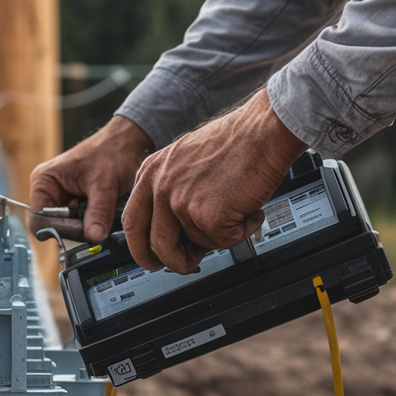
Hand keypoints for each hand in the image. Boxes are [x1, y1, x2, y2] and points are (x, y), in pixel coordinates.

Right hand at [29, 116, 153, 242]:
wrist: (127, 145)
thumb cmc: (113, 155)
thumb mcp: (105, 185)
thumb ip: (98, 212)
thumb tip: (94, 238)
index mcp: (43, 182)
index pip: (39, 221)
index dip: (60, 230)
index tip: (85, 230)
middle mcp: (48, 193)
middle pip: (52, 228)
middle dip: (75, 229)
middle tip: (99, 223)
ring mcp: (61, 201)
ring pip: (67, 230)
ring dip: (86, 227)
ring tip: (103, 213)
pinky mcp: (74, 207)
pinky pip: (78, 226)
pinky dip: (92, 224)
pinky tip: (104, 213)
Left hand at [123, 88, 306, 273]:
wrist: (263, 129)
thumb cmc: (235, 142)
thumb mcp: (184, 161)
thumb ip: (172, 190)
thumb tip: (176, 229)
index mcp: (150, 172)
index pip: (132, 221)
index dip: (142, 246)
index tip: (152, 257)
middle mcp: (159, 186)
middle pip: (153, 245)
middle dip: (170, 262)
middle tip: (186, 265)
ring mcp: (180, 202)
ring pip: (194, 246)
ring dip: (218, 239)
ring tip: (236, 213)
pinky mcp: (207, 215)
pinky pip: (223, 242)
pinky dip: (242, 231)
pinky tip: (249, 209)